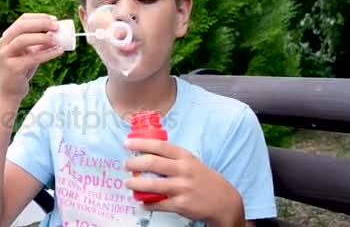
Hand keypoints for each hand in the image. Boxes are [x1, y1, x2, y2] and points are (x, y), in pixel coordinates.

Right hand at [0, 13, 63, 102]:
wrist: (9, 92)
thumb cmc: (21, 70)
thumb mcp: (30, 53)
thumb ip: (40, 43)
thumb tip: (58, 33)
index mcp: (7, 36)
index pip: (23, 19)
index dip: (40, 17)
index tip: (55, 20)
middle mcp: (4, 43)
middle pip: (22, 26)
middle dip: (41, 24)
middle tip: (57, 27)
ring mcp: (6, 55)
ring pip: (24, 39)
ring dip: (43, 37)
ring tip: (57, 40)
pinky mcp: (13, 68)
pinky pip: (33, 57)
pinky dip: (48, 53)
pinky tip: (59, 51)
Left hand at [124, 139, 244, 225]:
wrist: (224, 201)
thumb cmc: (203, 179)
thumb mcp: (192, 162)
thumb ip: (173, 158)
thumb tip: (147, 153)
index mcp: (185, 157)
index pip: (160, 146)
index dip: (141, 143)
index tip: (127, 143)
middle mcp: (184, 170)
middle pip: (153, 163)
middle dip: (134, 163)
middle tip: (126, 165)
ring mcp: (183, 188)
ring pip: (153, 184)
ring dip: (136, 184)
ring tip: (128, 184)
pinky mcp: (182, 204)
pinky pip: (159, 204)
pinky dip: (148, 203)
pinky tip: (142, 202)